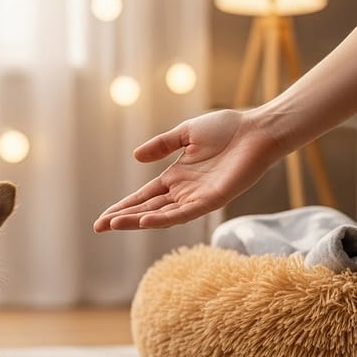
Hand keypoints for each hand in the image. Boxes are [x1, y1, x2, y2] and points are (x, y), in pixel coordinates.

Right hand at [93, 109, 282, 231]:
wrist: (257, 130)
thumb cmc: (228, 129)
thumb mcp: (186, 133)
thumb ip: (161, 145)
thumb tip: (136, 156)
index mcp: (177, 177)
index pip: (144, 197)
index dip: (123, 207)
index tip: (102, 218)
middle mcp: (184, 191)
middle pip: (147, 209)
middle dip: (123, 218)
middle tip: (99, 227)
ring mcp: (197, 198)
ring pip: (162, 215)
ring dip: (138, 221)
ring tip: (115, 224)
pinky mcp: (213, 200)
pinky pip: (185, 214)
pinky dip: (164, 218)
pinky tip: (145, 221)